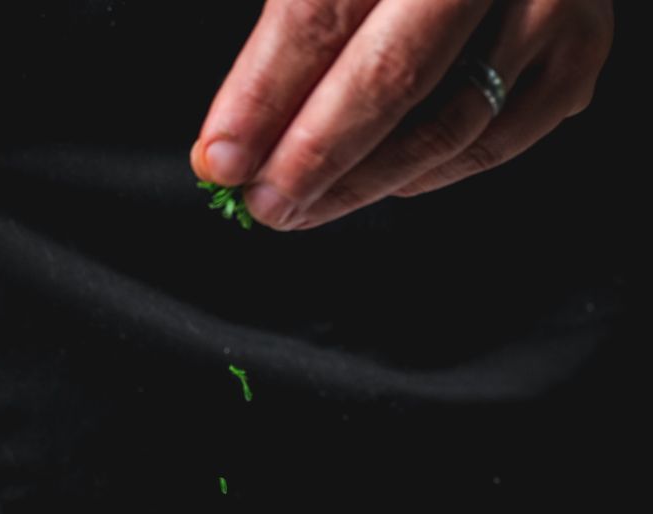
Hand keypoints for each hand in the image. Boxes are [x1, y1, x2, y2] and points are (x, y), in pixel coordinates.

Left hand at [190, 0, 613, 229]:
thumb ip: (300, 24)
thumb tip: (236, 136)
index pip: (324, 9)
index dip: (264, 93)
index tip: (221, 158)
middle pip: (393, 74)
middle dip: (315, 157)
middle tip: (265, 205)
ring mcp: (546, 1)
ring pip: (445, 123)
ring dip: (362, 182)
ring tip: (303, 206)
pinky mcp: (579, 51)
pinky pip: (492, 141)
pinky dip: (426, 172)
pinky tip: (379, 181)